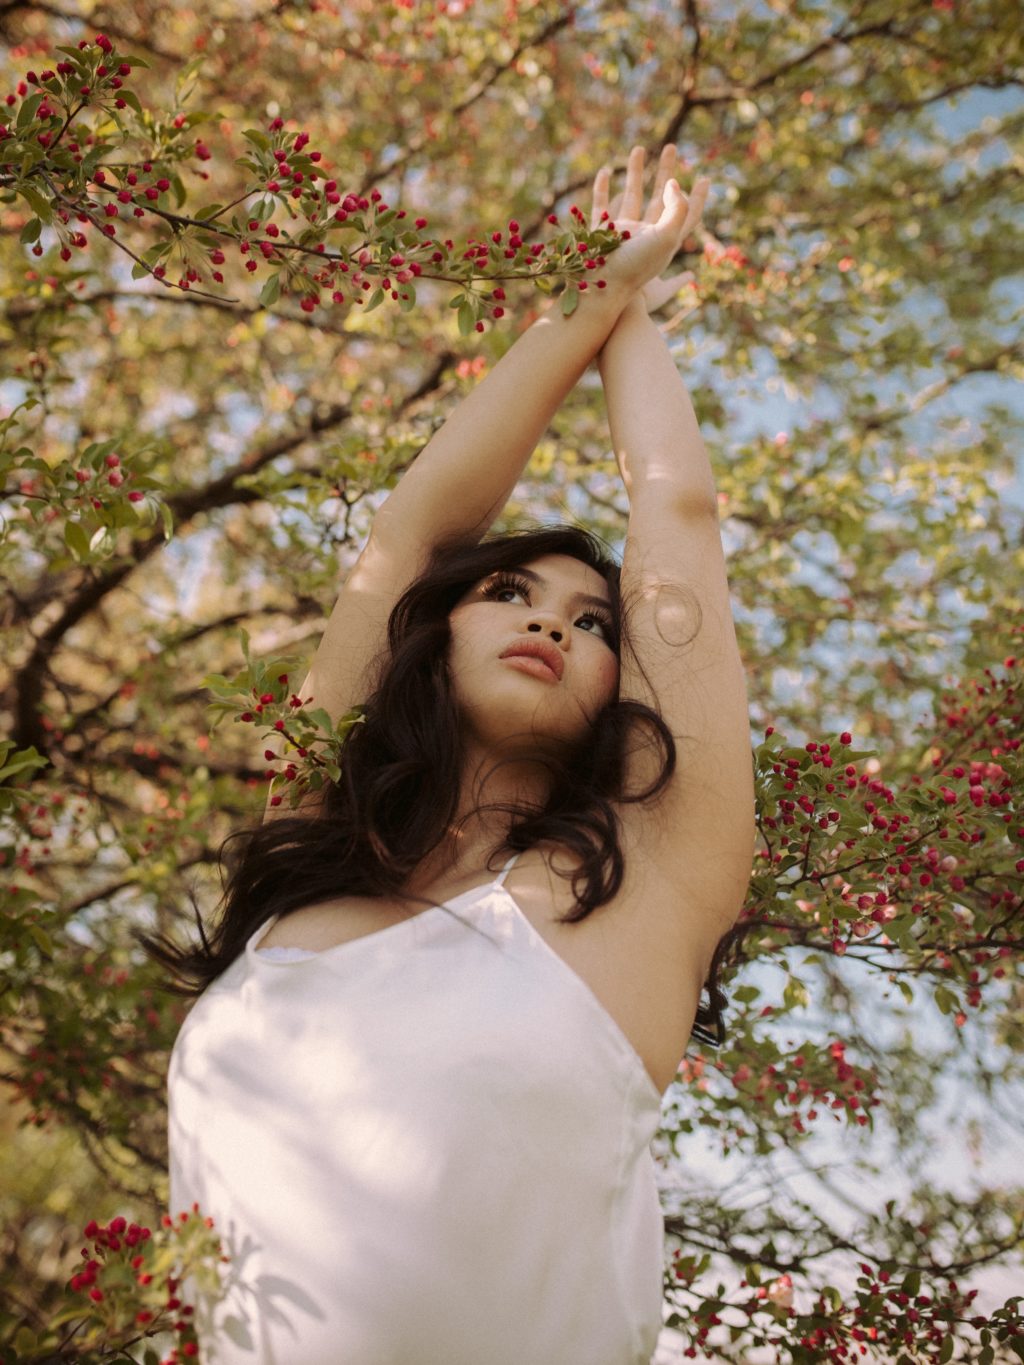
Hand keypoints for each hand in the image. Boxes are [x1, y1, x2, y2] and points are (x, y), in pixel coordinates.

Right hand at [590, 145, 708, 310]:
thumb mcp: (666, 236)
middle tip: (672, 147)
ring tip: (638, 148)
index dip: (698, 198)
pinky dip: (603, 188)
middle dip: (667, 172)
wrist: (601, 288)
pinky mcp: (601, 233)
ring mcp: (623, 234)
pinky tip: (605, 171)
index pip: (688, 215)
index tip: (705, 179)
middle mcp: (646, 236)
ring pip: (631, 196)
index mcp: (666, 241)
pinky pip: (601, 205)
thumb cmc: (636, 266)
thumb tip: (674, 184)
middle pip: (661, 198)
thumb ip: (678, 207)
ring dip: (635, 172)